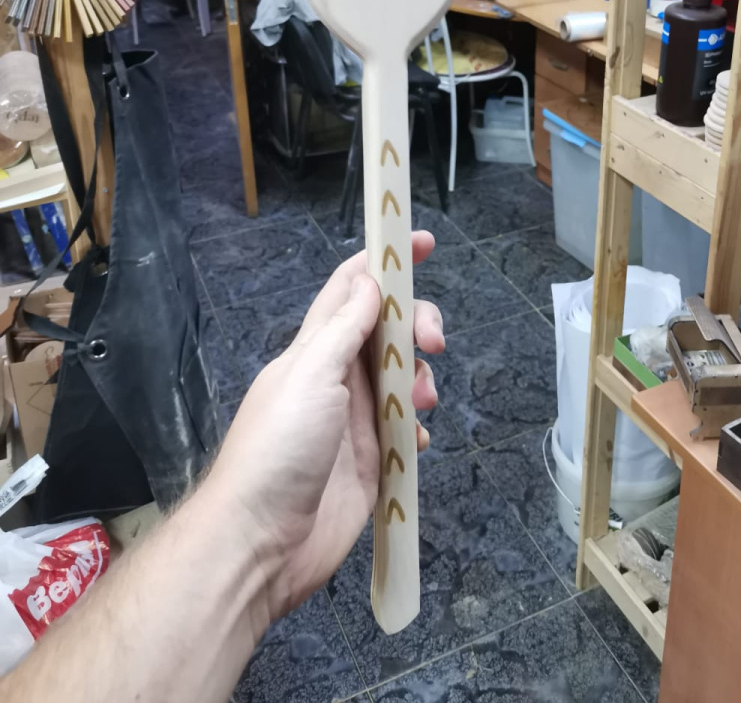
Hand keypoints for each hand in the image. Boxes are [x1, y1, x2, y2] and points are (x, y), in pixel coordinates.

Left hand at [204, 231, 443, 622]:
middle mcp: (337, 378)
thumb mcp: (310, 375)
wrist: (262, 543)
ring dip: (422, 380)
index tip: (425, 242)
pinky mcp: (372, 463)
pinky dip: (420, 430)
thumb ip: (343, 328)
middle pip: (389, 332)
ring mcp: (355, 422)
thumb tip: (369, 279)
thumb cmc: (279, 448)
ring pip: (405, 380)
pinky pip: (408, 433)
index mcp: (315, 350)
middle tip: (434, 342)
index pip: (351, 289)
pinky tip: (417, 442)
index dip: (385, 261)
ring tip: (420, 404)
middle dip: (418, 326)